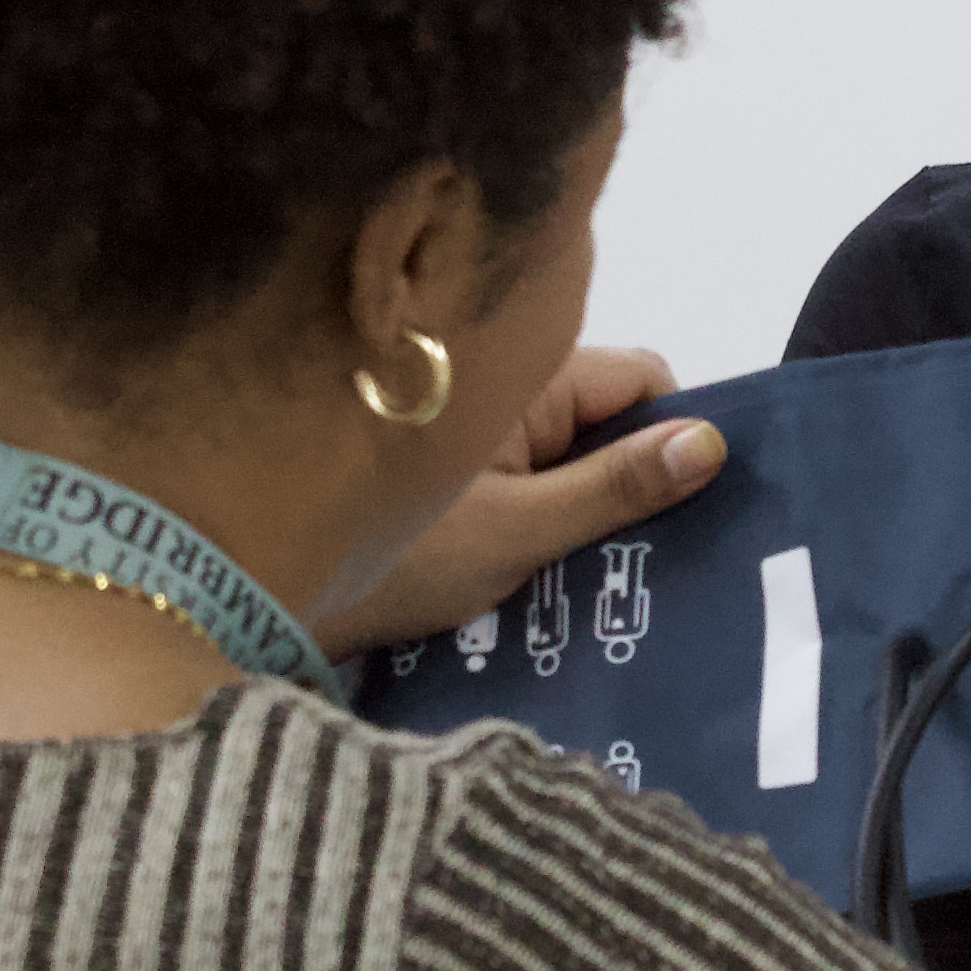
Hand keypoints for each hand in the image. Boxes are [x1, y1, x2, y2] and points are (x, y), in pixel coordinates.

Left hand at [316, 343, 725, 649]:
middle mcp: (504, 388)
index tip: (693, 508)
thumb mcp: (517, 531)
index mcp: (522, 375)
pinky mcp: (455, 477)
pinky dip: (551, 523)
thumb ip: (612, 488)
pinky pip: (532, 484)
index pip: (642, 379)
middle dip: (638, 481)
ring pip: (573, 457)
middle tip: (669, 559)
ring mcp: (477, 433)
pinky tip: (566, 583)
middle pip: (610, 419)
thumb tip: (710, 443)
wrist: (260, 595)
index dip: (675, 435)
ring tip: (624, 583)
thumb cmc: (395, 556)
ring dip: (593, 511)